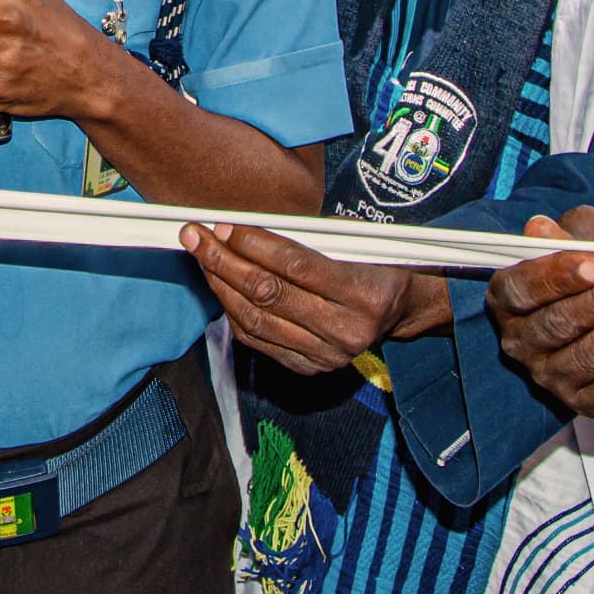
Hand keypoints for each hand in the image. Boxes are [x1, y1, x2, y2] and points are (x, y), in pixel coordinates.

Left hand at [180, 221, 450, 373]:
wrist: (398, 310)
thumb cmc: (374, 262)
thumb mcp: (355, 239)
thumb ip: (307, 237)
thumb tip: (245, 226)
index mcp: (363, 294)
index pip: (296, 266)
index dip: (255, 244)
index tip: (225, 226)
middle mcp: (345, 331)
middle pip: (269, 294)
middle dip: (225, 261)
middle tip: (196, 236)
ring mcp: (327, 356)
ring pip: (256, 319)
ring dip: (221, 285)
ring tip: (202, 257)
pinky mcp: (309, 368)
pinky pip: (257, 339)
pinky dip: (232, 310)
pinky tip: (219, 285)